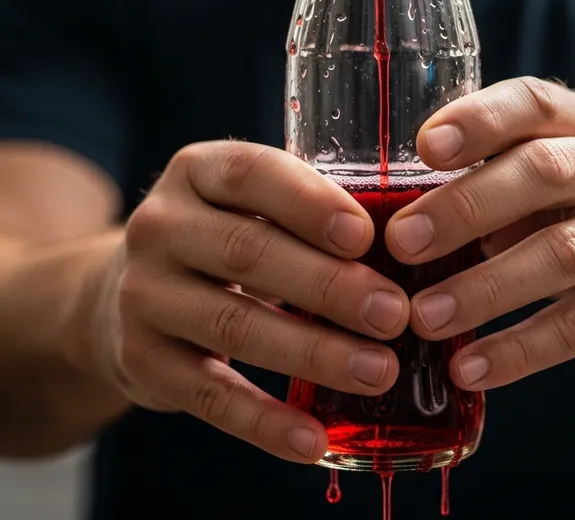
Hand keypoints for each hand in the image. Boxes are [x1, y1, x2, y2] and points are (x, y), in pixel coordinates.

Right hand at [99, 141, 408, 461]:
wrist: (127, 289)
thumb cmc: (225, 235)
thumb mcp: (253, 204)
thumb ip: (310, 211)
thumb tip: (410, 248)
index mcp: (199, 171)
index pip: (251, 174)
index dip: (310, 203)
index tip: (366, 236)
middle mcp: (161, 225)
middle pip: (249, 252)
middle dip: (329, 286)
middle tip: (395, 314)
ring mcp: (143, 294)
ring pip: (234, 325)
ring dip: (313, 352)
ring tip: (378, 371)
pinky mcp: (143, 360)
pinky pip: (208, 396)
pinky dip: (264, 422)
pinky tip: (313, 439)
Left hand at [386, 77, 574, 389]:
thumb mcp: (544, 173)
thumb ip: (489, 175)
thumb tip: (399, 216)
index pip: (533, 101)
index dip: (479, 120)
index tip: (424, 148)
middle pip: (545, 172)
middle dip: (466, 208)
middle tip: (402, 243)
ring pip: (564, 253)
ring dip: (486, 288)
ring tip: (425, 316)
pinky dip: (521, 349)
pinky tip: (470, 366)